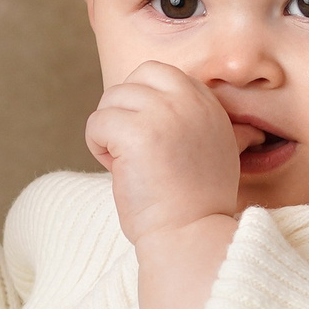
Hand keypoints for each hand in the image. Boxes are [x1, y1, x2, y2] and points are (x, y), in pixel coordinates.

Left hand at [84, 60, 245, 245]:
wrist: (191, 234)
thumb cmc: (194, 204)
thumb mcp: (212, 148)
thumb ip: (193, 120)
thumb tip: (157, 109)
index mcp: (208, 102)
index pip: (159, 74)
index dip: (142, 104)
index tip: (149, 140)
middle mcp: (190, 100)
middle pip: (132, 80)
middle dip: (122, 112)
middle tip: (131, 150)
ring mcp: (163, 113)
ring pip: (111, 99)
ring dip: (109, 132)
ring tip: (128, 164)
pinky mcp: (137, 132)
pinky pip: (96, 123)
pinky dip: (97, 147)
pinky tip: (118, 171)